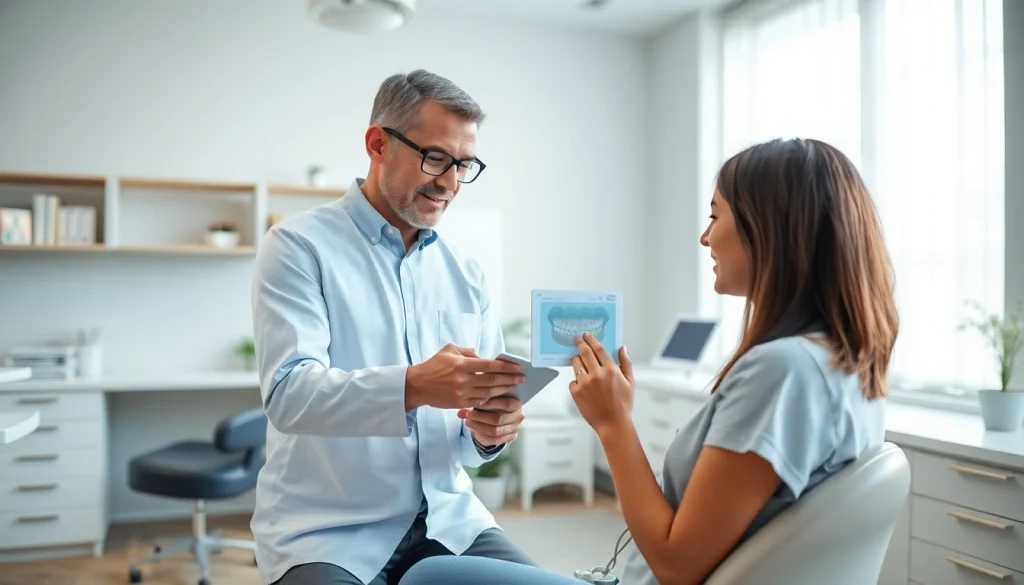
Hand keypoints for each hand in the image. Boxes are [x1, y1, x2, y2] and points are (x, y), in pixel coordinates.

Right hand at [406, 344, 523, 409]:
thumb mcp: (449, 351)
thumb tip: (484, 357)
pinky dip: (491, 399)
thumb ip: (468, 352)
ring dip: (503, 390)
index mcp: (462, 364)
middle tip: (521, 378)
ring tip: (513, 387)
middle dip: (509, 379)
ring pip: (488, 393)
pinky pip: (480, 402)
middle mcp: (463, 380)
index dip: (505, 367)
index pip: (489, 365)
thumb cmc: (434, 365)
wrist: (417, 385)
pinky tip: (498, 396)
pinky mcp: (460, 403)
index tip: (517, 367)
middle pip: (492, 381)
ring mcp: (462, 393)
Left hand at [458, 396, 524, 446]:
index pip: (505, 403)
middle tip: (468, 414)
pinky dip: (482, 434)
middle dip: (480, 416)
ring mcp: (515, 428)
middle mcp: (519, 416)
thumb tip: (460, 412)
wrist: (500, 416)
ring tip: (468, 421)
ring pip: (495, 430)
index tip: (474, 402)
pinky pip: (495, 440)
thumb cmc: (494, 404)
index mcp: (517, 403)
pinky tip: (473, 429)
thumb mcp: (486, 401)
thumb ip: (475, 402)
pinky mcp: (511, 437)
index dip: (488, 403)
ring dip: (479, 426)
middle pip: (498, 419)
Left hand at [568, 332, 634, 436]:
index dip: (591, 340)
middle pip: (585, 353)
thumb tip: (622, 348)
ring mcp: (585, 383)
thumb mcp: (630, 382)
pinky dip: (577, 380)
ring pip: (576, 364)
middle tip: (577, 339)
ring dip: (577, 360)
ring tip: (579, 360)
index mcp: (611, 371)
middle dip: (580, 344)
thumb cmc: (623, 404)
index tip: (587, 335)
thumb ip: (626, 363)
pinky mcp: (576, 392)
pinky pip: (573, 381)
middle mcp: (597, 375)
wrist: (613, 423)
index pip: (598, 349)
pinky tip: (583, 385)